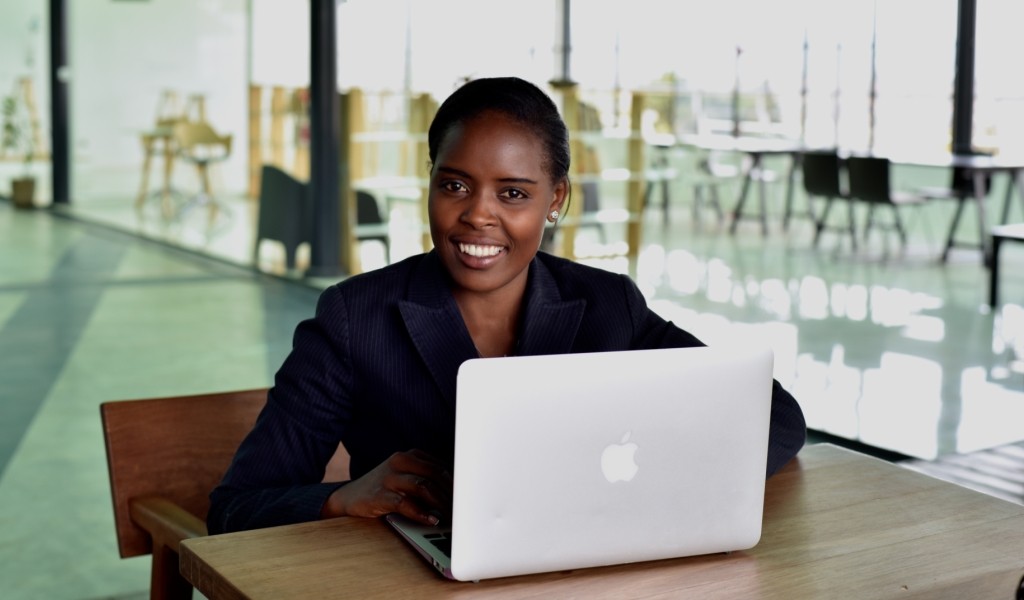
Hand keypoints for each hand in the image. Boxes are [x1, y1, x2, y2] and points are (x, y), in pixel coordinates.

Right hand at [322, 449, 451, 524]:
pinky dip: (421, 513)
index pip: (441, 466)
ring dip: (441, 504)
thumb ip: (427, 479)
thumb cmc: (384, 489)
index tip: (468, 498)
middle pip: (435, 474)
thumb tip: (458, 494)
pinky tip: (431, 520)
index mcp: (410, 455)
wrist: (349, 498)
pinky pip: (405, 503)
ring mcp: (389, 477)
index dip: (457, 484)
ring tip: (450, 517)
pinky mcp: (380, 495)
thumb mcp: (405, 477)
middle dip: (452, 494)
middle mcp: (400, 461)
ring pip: (423, 486)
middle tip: (462, 511)